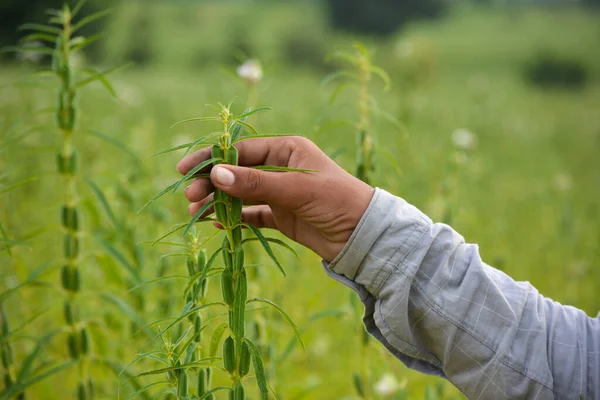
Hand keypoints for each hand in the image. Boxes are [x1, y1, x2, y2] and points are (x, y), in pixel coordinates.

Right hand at [177, 136, 373, 261]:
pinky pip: (251, 214)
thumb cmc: (336, 201)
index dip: (213, 158)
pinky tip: (216, 223)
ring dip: (218, 202)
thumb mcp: (296, 189)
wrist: (362, 236)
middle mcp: (280, 169)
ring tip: (194, 212)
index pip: (242, 150)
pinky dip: (233, 218)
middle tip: (189, 196)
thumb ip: (256, 183)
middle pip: (237, 172)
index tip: (187, 169)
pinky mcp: (281, 216)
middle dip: (212, 182)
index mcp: (287, 150)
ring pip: (240, 194)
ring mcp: (279, 193)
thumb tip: (216, 174)